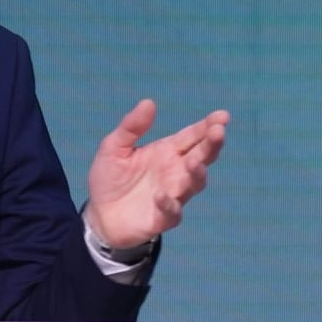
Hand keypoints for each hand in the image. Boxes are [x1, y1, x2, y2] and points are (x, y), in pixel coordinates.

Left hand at [83, 100, 230, 250]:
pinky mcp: (163, 218)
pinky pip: (172, 212)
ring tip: (194, 163)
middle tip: (218, 132)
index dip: (208, 126)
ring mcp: (173, 195)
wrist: (99, 215)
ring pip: (195, 183)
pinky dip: (169, 204)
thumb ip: (131, 127)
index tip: (222, 116)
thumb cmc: (110, 178)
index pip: (193, 136)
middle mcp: (176, 171)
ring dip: (197, 173)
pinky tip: (161, 196)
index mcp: (168, 151)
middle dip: (212, 144)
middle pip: (202, 156)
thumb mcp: (113, 147)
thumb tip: (148, 102)